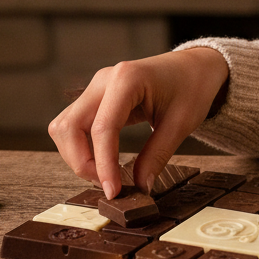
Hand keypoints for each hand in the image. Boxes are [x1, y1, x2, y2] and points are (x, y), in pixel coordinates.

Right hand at [47, 47, 229, 199]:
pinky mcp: (96, 97)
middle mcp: (104, 80)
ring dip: (77, 155)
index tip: (113, 192)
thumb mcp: (181, 123)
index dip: (103, 165)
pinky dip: (81, 147)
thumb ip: (157, 156)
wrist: (194, 67)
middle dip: (81, 162)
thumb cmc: (191, 87)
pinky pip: (75, 124)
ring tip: (105, 175)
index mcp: (127, 79)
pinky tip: (102, 162)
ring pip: (65, 126)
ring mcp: (97, 87)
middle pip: (69, 126)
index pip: (102, 128)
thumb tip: (139, 187)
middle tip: (108, 185)